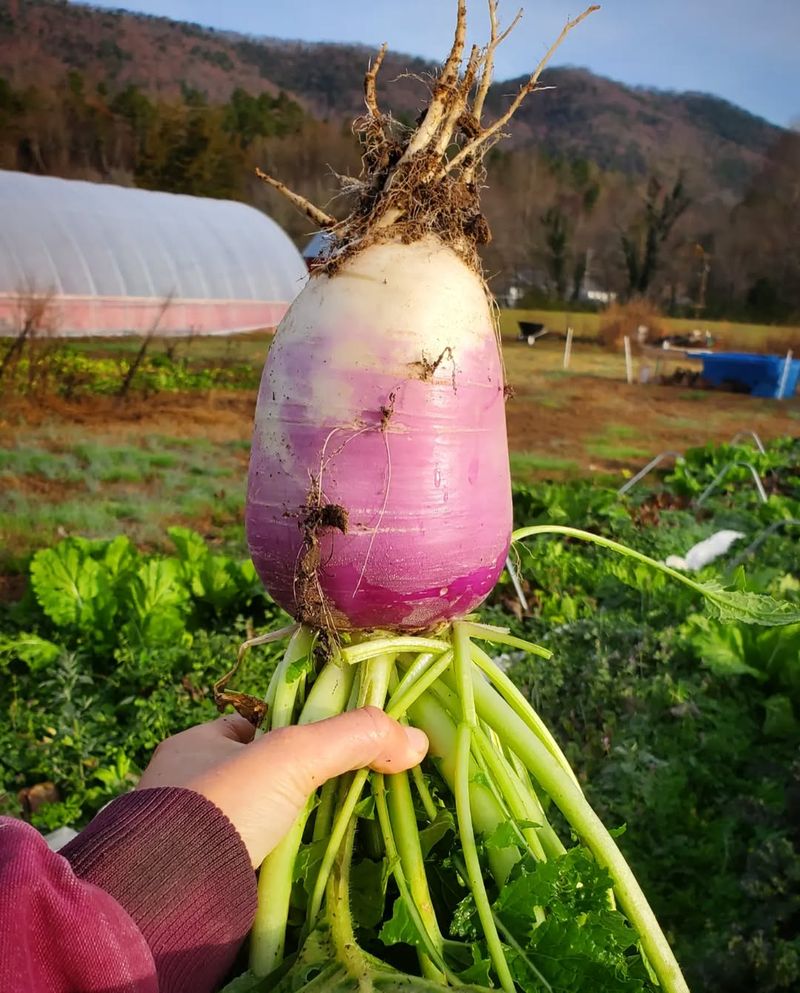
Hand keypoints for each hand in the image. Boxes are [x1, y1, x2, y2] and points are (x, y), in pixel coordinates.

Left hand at [136, 708, 428, 866]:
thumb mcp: (292, 756)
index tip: (342, 746)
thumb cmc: (221, 806)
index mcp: (198, 744)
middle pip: (266, 775)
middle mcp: (191, 785)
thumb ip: (351, 738)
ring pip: (263, 821)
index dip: (304, 731)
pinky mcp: (205, 879)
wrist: (168, 899)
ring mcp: (195, 835)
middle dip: (307, 785)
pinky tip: (310, 865)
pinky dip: (282, 863)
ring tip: (340, 831)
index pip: (261, 726)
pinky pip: (254, 861)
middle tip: (351, 791)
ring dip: (297, 828)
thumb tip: (417, 739)